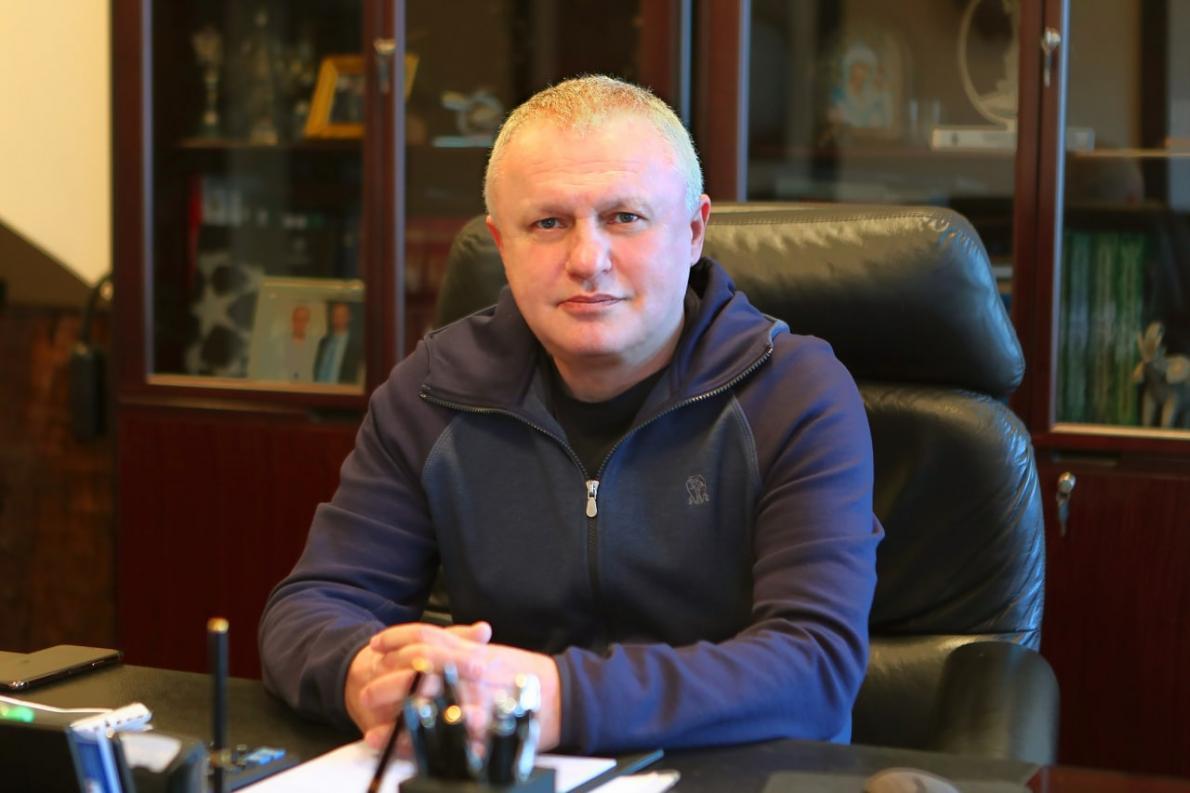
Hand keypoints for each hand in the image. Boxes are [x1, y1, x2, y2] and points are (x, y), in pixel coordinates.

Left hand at [356, 623, 562, 753]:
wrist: (565, 696)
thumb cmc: (528, 674)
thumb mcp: (493, 653)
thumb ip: (464, 646)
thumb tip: (428, 646)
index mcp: (472, 650)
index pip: (426, 637)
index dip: (397, 639)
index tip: (377, 644)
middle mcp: (472, 671)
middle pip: (418, 670)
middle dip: (388, 679)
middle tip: (367, 687)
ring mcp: (477, 700)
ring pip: (427, 704)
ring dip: (397, 713)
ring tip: (374, 722)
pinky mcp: (484, 730)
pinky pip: (446, 738)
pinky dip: (422, 742)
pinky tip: (402, 746)